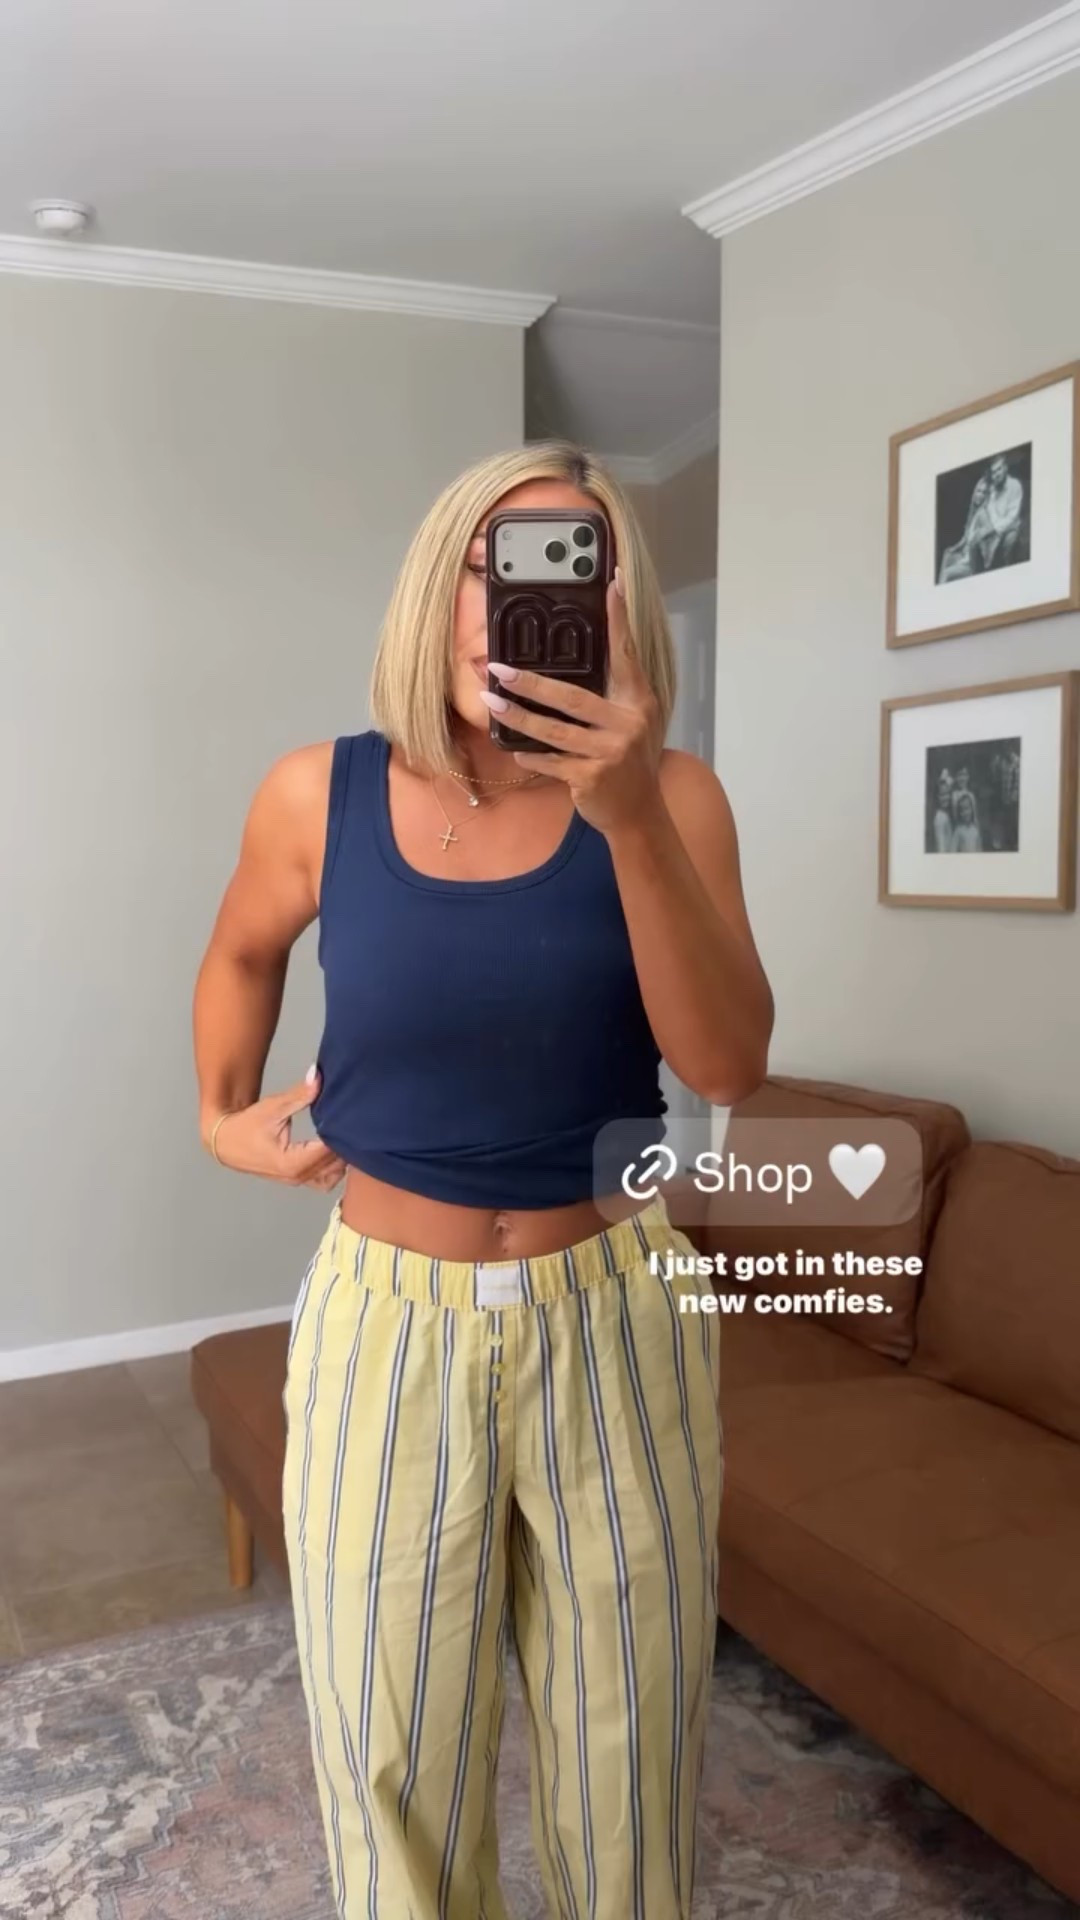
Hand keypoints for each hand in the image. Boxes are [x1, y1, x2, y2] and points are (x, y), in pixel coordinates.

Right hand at [205, 1069, 346, 1189]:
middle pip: (336, 1165)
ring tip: (345, 1134)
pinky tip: (336, 1148)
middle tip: (353, 1122)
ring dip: (342, 1158)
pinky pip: (325, 1180)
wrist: (224, 1141)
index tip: (351, 1116)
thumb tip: (318, 1076)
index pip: (330, 1151)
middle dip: (345, 1145)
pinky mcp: (297, 1180)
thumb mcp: (273, 1107)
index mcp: (292, 1162)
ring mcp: (298, 1181)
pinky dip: (334, 1167)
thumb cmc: (246, 1125)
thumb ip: (300, 1094)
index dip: (342, 1133)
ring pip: (333, 1176)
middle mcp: (298, 1176)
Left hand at [480, 570, 663, 833]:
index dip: (618, 619)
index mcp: (637, 700)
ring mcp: (609, 752)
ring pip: (553, 731)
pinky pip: (549, 762)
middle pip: (571, 697)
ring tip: (491, 701)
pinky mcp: (591, 777)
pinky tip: (514, 749)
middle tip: (499, 668)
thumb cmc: (628, 760)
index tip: (611, 584)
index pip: (625, 653)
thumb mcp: (630, 722)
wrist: (639, 812)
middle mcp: (627, 722)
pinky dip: (530, 755)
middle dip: (530, 683)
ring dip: (518, 717)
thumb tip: (568, 666)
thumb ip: (611, 696)